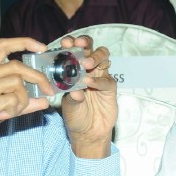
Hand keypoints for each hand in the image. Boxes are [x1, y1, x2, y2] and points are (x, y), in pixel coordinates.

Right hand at [0, 37, 53, 175]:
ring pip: (16, 82)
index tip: (41, 48)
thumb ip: (19, 104)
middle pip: (16, 65)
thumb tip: (43, 101)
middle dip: (38, 77)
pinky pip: (11, 100)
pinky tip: (5, 117)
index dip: (24, 42)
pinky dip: (16, 109)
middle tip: (48, 91)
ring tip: (15, 111)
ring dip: (24, 99)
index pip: (2, 46)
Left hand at [54, 35, 117, 158]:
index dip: (71, 43)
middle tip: (78, 45)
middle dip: (85, 43)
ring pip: (103, 57)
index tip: (66, 43)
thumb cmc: (75, 115)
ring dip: (95, 57)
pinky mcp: (110, 87)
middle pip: (91, 48)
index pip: (73, 50)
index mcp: (74, 69)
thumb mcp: (68, 104)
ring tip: (86, 64)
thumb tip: (74, 88)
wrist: (88, 132)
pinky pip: (106, 80)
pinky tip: (90, 83)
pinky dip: (98, 80)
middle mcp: (88, 69)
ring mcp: (100, 77)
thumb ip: (71, 94)